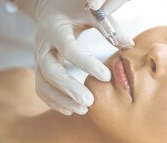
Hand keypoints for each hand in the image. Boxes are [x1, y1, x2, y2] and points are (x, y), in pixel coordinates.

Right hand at [14, 0, 133, 114]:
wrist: (50, 9)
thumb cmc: (74, 9)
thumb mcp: (90, 12)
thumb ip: (108, 26)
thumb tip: (129, 44)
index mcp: (55, 28)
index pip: (68, 48)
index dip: (86, 63)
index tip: (106, 76)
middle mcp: (42, 44)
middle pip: (50, 70)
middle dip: (69, 88)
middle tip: (90, 101)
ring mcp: (38, 58)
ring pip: (43, 83)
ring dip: (61, 99)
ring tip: (83, 110)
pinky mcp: (39, 68)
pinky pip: (41, 88)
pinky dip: (54, 101)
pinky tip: (71, 109)